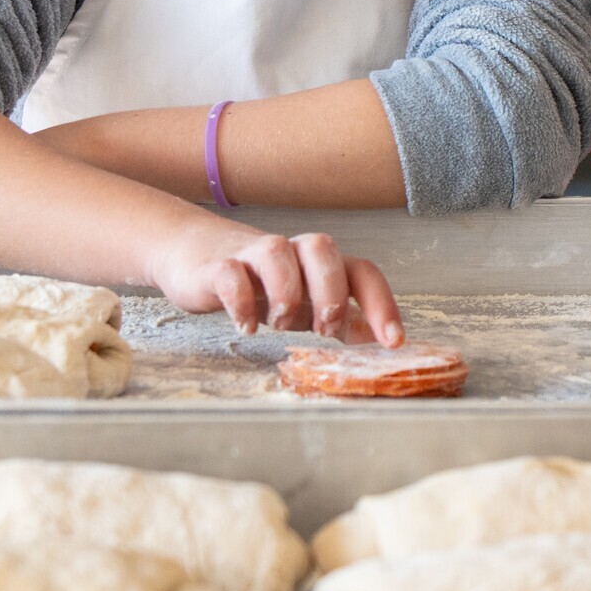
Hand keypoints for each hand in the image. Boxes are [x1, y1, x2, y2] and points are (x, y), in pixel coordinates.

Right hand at [146, 219, 403, 345]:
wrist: (196, 256)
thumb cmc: (260, 283)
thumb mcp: (306, 303)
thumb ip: (342, 320)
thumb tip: (378, 342)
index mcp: (320, 264)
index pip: (362, 271)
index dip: (382, 304)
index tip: (393, 342)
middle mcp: (291, 252)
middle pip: (322, 248)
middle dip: (331, 292)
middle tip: (324, 329)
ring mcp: (253, 255)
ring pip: (277, 252)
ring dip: (285, 293)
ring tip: (279, 324)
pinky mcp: (217, 266)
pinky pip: (230, 274)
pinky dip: (240, 302)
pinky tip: (246, 326)